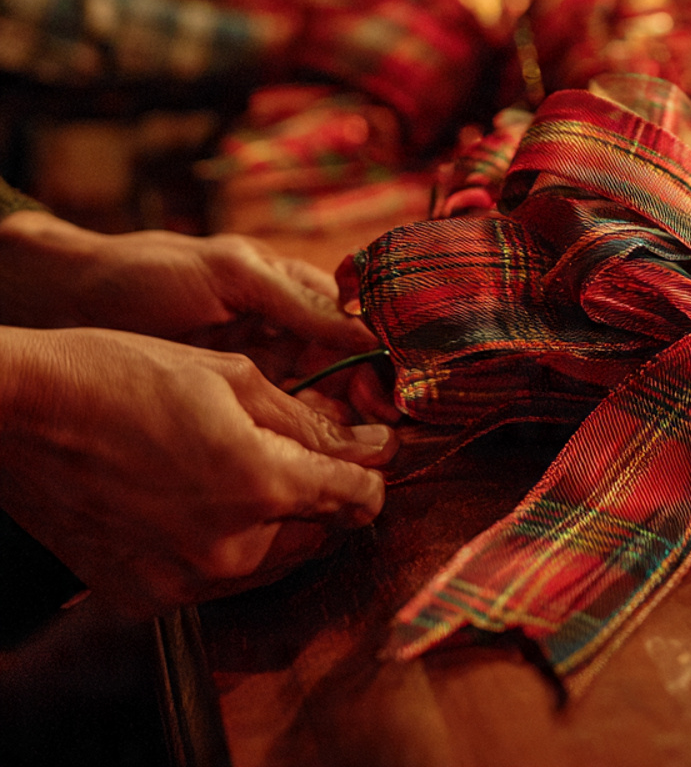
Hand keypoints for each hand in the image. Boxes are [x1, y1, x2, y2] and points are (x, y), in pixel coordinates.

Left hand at [0, 214, 397, 416]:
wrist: (67, 304)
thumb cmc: (150, 273)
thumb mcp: (231, 275)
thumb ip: (297, 300)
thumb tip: (365, 330)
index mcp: (289, 289)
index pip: (352, 321)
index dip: (378, 351)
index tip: (398, 383)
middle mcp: (280, 331)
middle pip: (341, 367)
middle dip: (364, 396)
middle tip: (383, 427)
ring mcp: (254, 369)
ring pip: (313, 400)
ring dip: (334, 422)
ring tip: (352, 446)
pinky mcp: (226, 404)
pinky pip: (273, 422)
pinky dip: (293, 437)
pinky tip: (305, 454)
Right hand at [0, 327, 395, 613]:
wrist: (23, 412)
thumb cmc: (127, 376)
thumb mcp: (233, 379)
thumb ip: (309, 421)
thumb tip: (370, 444)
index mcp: (259, 483)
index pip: (354, 497)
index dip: (371, 472)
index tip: (371, 452)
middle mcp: (228, 547)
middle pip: (317, 534)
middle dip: (327, 497)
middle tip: (315, 455)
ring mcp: (182, 580)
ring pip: (269, 562)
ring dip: (279, 524)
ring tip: (252, 470)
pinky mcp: (144, 597)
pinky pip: (214, 580)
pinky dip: (226, 546)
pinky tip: (204, 501)